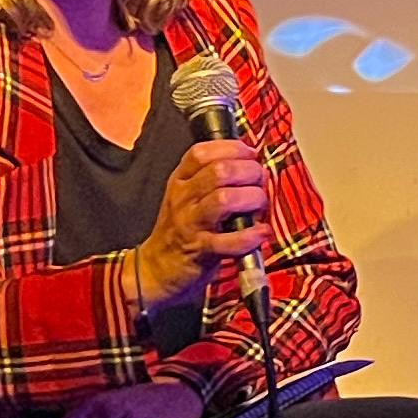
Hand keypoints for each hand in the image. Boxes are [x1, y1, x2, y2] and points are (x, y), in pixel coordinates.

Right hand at [131, 137, 269, 305]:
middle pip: (219, 171)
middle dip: (249, 172)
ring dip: (251, 199)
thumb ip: (214, 179)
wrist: (156, 268)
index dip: (232, 149)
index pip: (201, 152)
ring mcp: (190, 224)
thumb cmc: (181, 229)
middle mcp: (183, 198)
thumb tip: (254, 167)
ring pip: (223, 199)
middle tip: (260, 183)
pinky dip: (250, 236)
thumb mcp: (188, 197)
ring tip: (261, 206)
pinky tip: (261, 232)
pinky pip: (227, 241)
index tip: (251, 155)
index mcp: (180, 180)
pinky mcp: (199, 250)